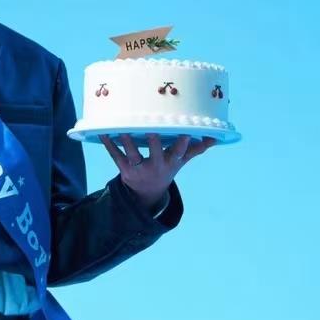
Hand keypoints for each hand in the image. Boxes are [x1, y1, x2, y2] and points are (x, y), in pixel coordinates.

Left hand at [100, 132, 218, 210]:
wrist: (146, 193)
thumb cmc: (166, 169)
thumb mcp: (181, 161)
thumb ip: (196, 149)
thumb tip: (215, 137)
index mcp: (170, 163)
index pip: (178, 152)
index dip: (182, 144)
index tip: (186, 132)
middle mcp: (155, 166)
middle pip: (155, 153)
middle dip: (154, 141)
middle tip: (151, 127)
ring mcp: (139, 169)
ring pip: (133, 154)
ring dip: (127, 141)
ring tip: (123, 127)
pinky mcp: (124, 169)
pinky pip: (115, 156)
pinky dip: (109, 144)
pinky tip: (104, 131)